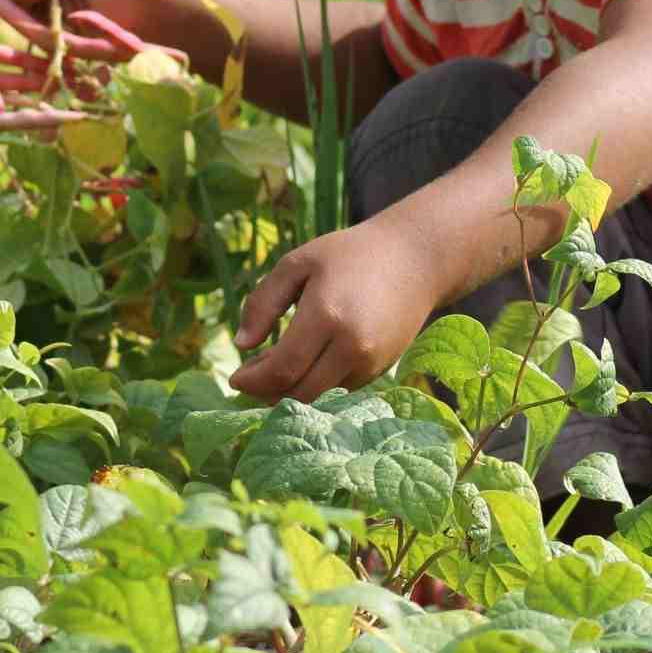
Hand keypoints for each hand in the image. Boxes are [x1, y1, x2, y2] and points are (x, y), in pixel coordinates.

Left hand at [230, 219, 444, 402]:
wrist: (416, 260)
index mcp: (326, 315)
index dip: (252, 382)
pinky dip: (317, 384)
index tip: (235, 378)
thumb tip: (241, 345)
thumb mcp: (298, 263)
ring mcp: (370, 362)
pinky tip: (306, 363)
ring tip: (276, 365)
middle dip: (267, 394)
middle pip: (299, 393)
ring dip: (291, 391)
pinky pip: (340, 389)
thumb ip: (263, 302)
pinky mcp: (382, 370)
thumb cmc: (350, 255)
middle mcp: (351, 346)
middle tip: (250, 378)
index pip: (280, 369)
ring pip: (320, 397)